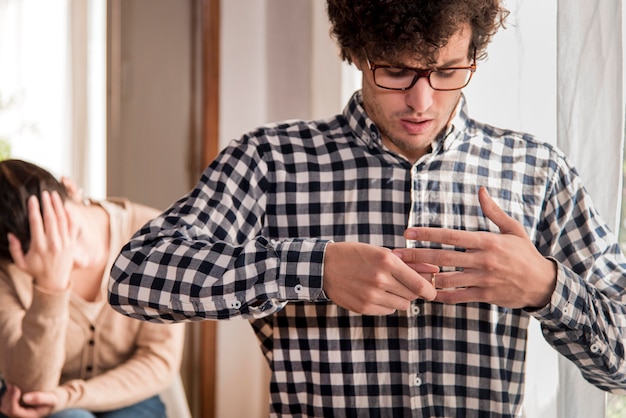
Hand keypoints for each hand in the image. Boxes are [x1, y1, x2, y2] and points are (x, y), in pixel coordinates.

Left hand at [0, 384, 56, 417]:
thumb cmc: (54, 398)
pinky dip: (7, 396)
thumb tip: (25, 398)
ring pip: (5, 407)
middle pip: (7, 410)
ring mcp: (19, 413)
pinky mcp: (17, 408)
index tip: (16, 388)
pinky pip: (6, 404)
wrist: (56, 400)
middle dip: (8, 397)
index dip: (12, 400)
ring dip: (7, 396)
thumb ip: (40, 398)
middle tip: (12, 384)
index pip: (14, 411)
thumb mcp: (52, 398)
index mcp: (30, 416)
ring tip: (12, 385)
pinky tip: (13, 389)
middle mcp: (23, 416)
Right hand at [7, 191, 77, 290]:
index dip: (34, 209)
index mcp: (39, 246)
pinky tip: (66, 206)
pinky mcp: (72, 243)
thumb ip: (15, 248)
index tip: (32, 199)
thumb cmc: (36, 271)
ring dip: (58, 206)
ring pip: (63, 220)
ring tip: (54, 195)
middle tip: (44, 193)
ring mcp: (65, 242)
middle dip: (47, 204)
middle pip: (51, 218)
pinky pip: (73, 226)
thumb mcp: (21, 262)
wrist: (54, 282)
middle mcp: (53, 243)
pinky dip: (70, 215)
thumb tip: (10, 234)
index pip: (36, 223)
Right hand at [323, 242, 438, 314]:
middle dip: (413, 291)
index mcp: (386, 261)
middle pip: (412, 295)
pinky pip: (387, 310)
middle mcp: (380, 279)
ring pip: (401, 305)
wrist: (324, 266)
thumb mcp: (380, 252)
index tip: (431, 291)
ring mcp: (371, 296)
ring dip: (400, 297)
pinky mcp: (363, 307)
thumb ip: (408, 263)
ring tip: (388, 287)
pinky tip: (376, 293)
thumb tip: (433, 270)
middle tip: (404, 284)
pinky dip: (387, 304)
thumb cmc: (355, 255)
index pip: (418, 283)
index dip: (429, 290)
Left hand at [394, 187, 556, 308]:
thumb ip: (493, 212)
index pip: (451, 236)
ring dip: (425, 277)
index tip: (408, 233)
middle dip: (416, 256)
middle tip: (396, 255)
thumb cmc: (525, 254)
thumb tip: (481, 190)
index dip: (427, 234)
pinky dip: (441, 296)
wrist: (543, 284)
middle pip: (442, 257)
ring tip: (405, 275)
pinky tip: (427, 293)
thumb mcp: (513, 230)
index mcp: (487, 241)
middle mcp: (483, 260)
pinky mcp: (485, 296)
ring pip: (447, 279)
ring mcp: (483, 280)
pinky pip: (457, 297)